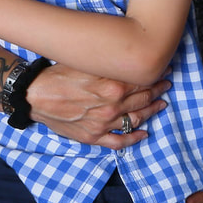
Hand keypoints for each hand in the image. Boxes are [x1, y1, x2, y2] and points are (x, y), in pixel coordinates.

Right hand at [27, 63, 168, 148]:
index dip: (156, 75)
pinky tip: (145, 134)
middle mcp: (112, 107)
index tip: (164, 69)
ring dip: (152, 111)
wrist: (35, 95)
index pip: (143, 81)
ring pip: (137, 118)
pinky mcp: (94, 136)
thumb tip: (133, 60)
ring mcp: (104, 124)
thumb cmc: (60, 75)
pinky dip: (134, 139)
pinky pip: (119, 141)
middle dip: (158, 90)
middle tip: (167, 84)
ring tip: (161, 103)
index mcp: (113, 87)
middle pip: (144, 98)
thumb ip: (112, 65)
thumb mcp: (89, 64)